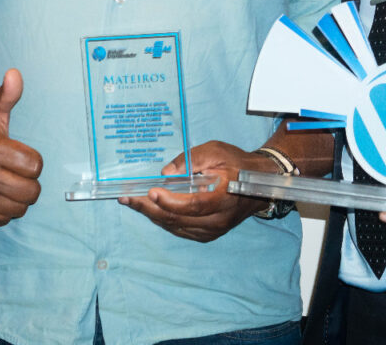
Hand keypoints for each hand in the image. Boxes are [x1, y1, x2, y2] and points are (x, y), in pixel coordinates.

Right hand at [0, 68, 42, 226]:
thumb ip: (8, 93)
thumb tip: (15, 73)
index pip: (36, 166)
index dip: (33, 160)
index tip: (21, 154)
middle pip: (31, 191)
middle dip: (30, 181)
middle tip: (19, 171)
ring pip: (20, 208)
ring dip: (20, 197)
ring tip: (10, 182)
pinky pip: (5, 219)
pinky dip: (6, 209)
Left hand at [120, 141, 270, 241]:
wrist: (258, 183)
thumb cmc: (236, 163)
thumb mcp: (216, 151)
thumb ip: (192, 159)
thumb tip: (167, 172)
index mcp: (223, 197)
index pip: (193, 204)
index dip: (170, 201)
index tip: (150, 191)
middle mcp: (218, 219)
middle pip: (178, 219)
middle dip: (149, 209)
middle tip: (127, 198)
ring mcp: (213, 230)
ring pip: (176, 227)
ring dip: (152, 215)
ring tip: (132, 203)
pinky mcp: (208, 234)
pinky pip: (180, 230)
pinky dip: (164, 220)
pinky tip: (150, 210)